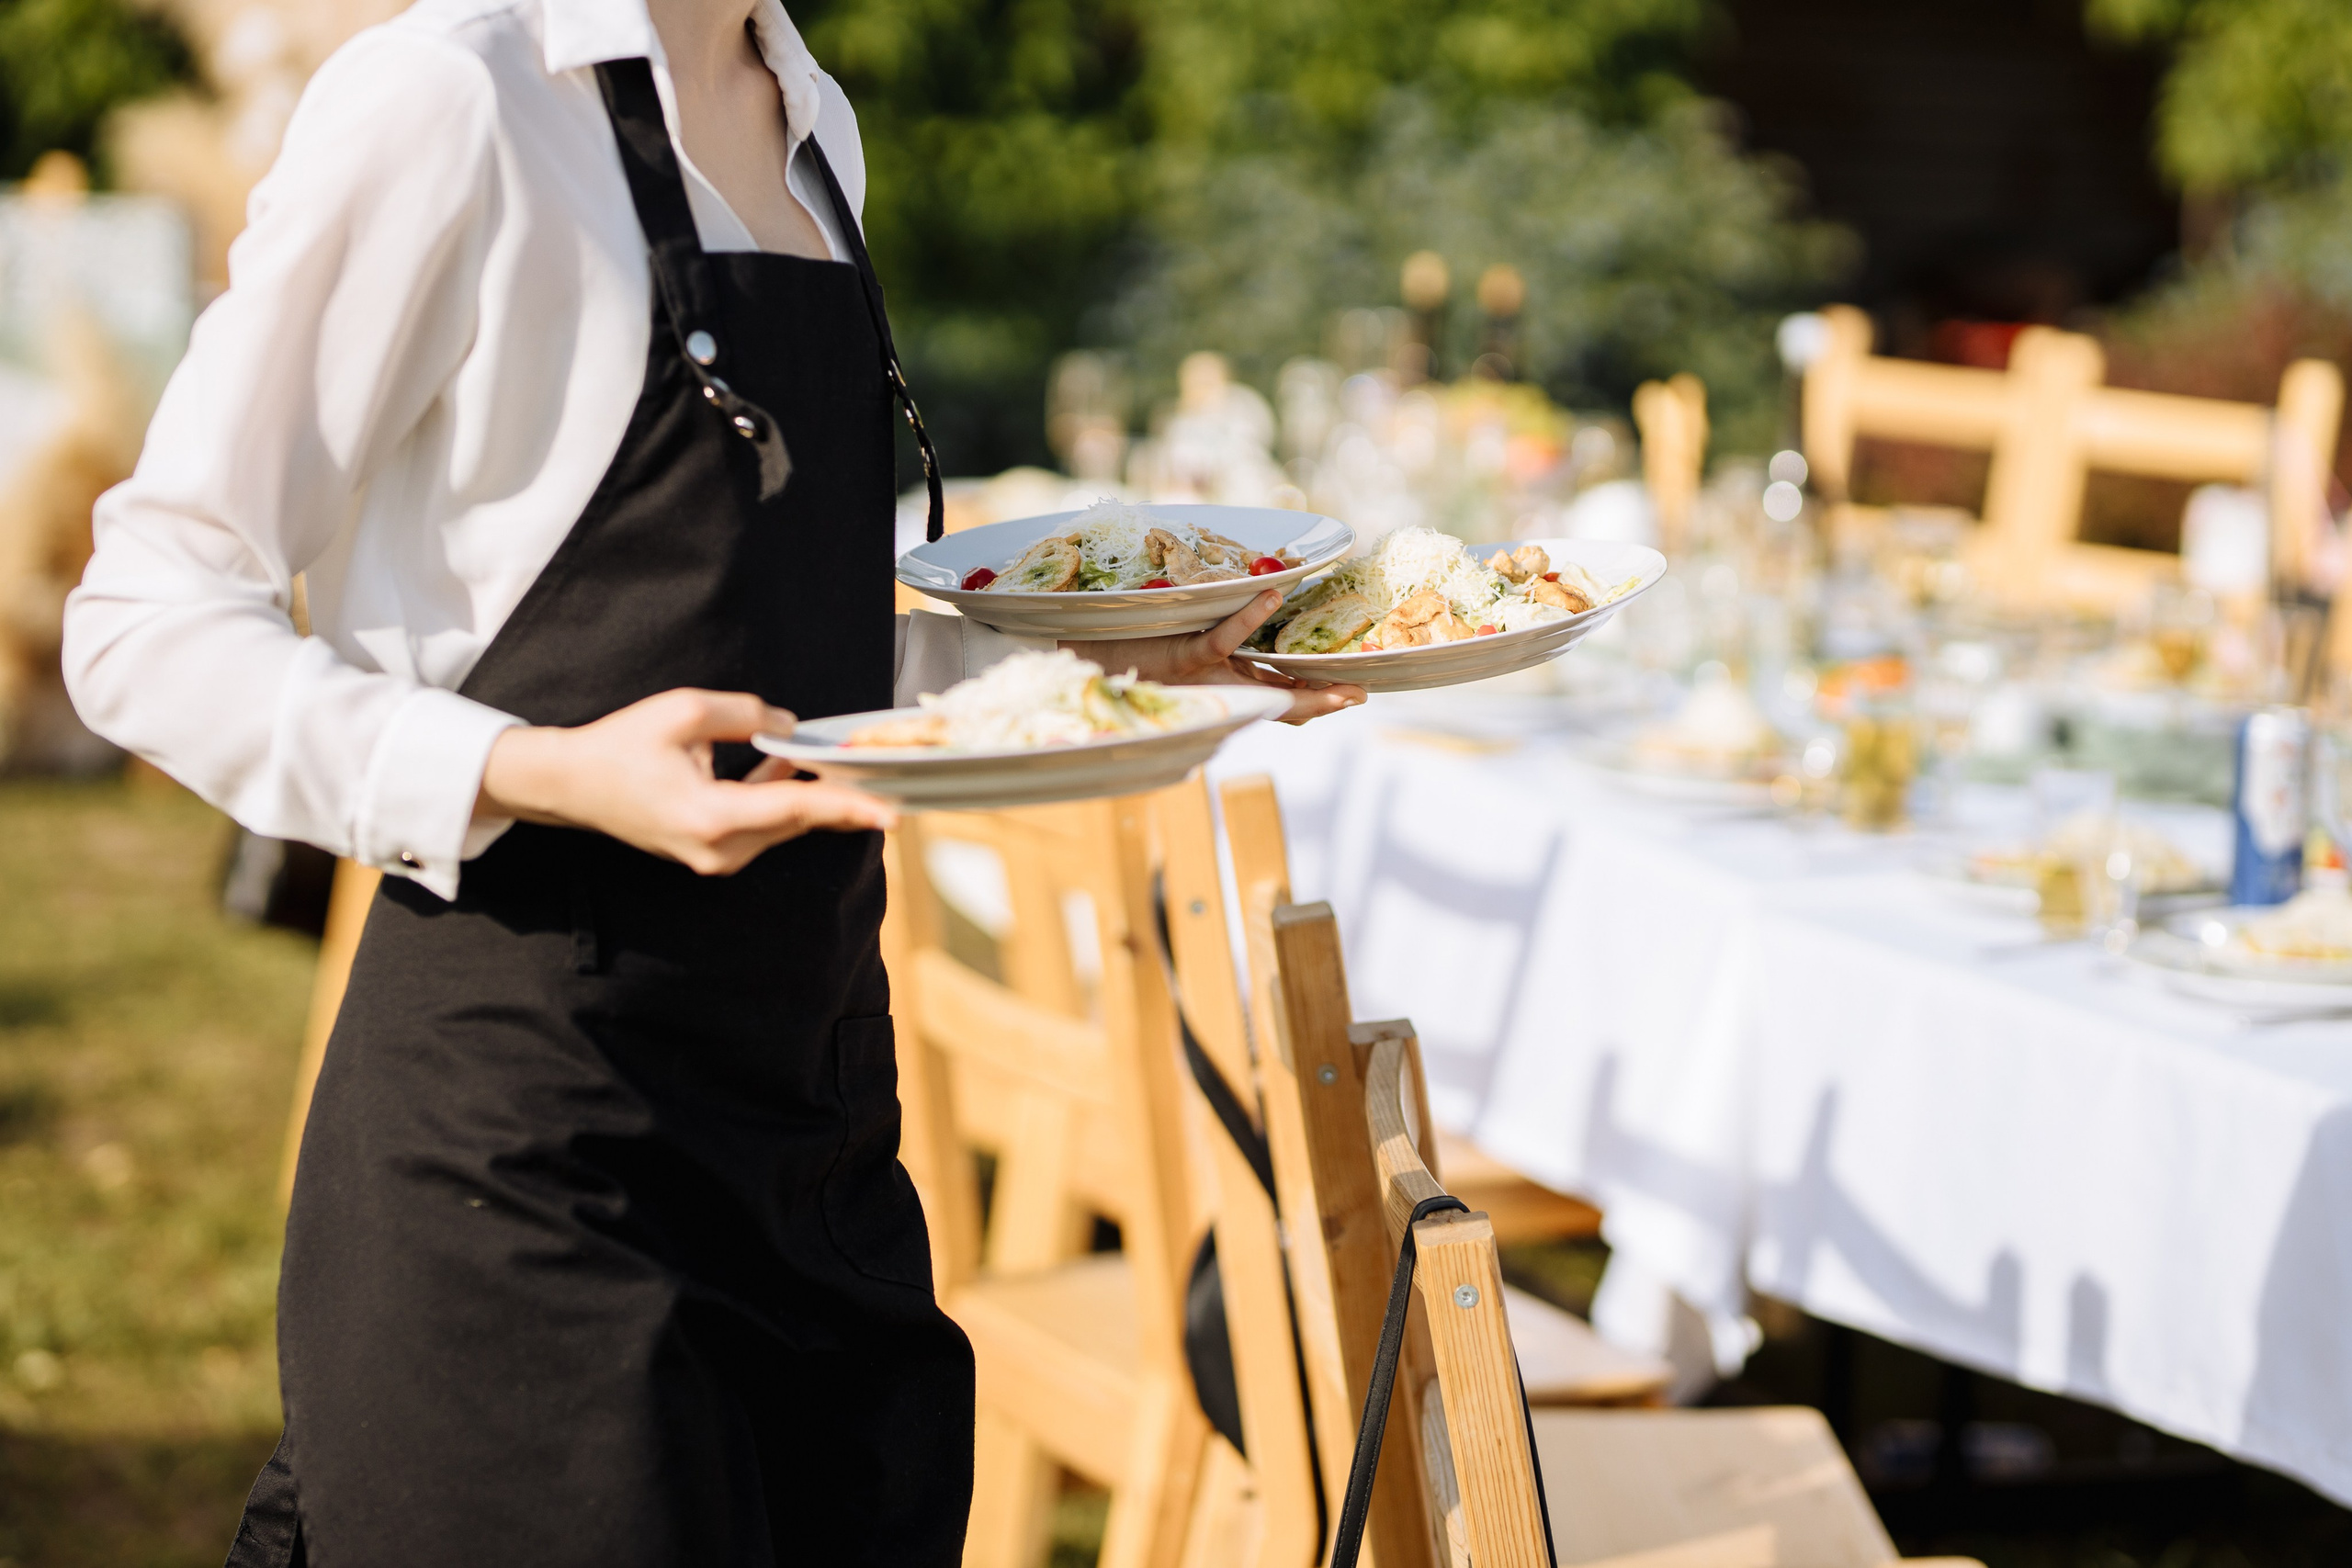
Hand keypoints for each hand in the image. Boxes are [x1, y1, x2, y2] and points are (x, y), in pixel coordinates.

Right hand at [476, 689, 895, 874]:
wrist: (572, 785)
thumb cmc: (621, 747)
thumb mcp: (684, 711)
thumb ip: (745, 714)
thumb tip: (789, 726)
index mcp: (712, 817)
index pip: (796, 809)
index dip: (847, 807)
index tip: (890, 813)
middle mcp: (718, 849)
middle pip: (795, 819)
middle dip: (837, 795)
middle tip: (880, 776)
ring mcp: (713, 858)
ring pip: (781, 824)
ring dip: (804, 791)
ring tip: (827, 758)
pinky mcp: (709, 854)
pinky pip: (761, 826)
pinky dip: (778, 798)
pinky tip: (782, 763)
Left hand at [1065, 589, 1365, 724]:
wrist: (1087, 649)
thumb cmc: (1140, 638)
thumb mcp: (1191, 632)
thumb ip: (1227, 622)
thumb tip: (1267, 588)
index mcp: (1229, 681)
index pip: (1284, 696)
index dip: (1321, 697)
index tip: (1358, 691)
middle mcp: (1222, 686)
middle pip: (1283, 703)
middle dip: (1325, 701)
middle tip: (1360, 696)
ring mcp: (1207, 675)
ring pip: (1263, 686)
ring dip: (1304, 684)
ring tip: (1340, 678)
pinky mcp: (1185, 657)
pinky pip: (1223, 639)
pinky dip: (1248, 617)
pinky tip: (1271, 596)